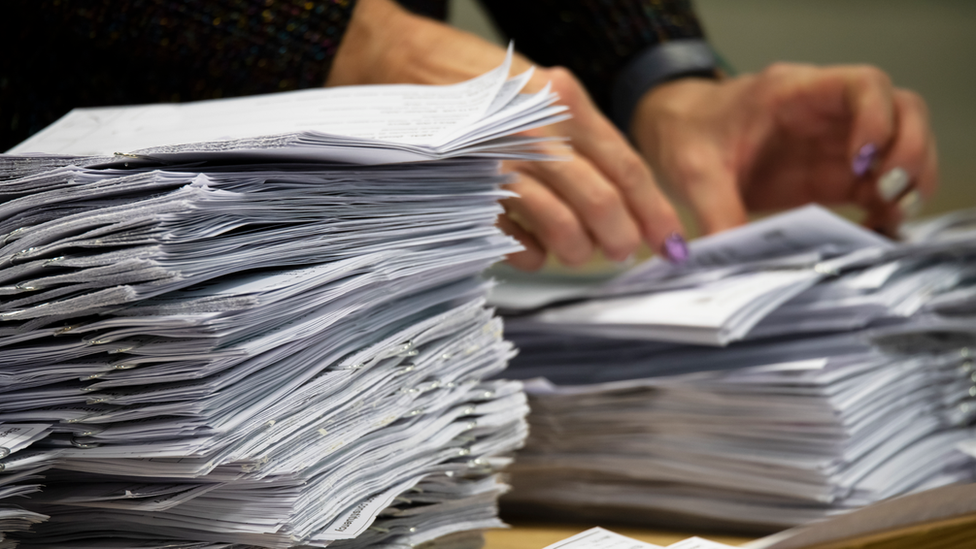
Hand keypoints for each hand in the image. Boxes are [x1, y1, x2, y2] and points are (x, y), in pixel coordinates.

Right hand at [328, 0, 685, 269]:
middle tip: (622, 252)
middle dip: (619, 236)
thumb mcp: (537, 92)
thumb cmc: (474, 83)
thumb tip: (619, 198)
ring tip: (577, 253)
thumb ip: (575, 136)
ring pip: (559, 222)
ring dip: (576, 249)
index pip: (624, 165)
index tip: (669, 240)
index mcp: (562, 101)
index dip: (653, 210)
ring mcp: (497, 158)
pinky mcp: (464, 186)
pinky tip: (536, 251)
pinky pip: (513, 236)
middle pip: (599, 199)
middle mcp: (534, 128)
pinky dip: (532, 253)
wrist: (399, 62)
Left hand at [631, 63, 937, 235]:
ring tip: (890, 216)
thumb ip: (715, 211)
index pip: (862, 85)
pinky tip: (875, 230)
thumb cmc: (687, 134)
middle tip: (890, 195)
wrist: (676, 133)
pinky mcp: (832, 175)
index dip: (878, 119)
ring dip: (908, 181)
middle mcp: (825, 113)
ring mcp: (834, 144)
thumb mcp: (693, 171)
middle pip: (902, 112)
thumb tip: (728, 255)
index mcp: (794, 94)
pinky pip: (878, 184)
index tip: (863, 160)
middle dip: (909, 152)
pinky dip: (889, 206)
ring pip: (900, 146)